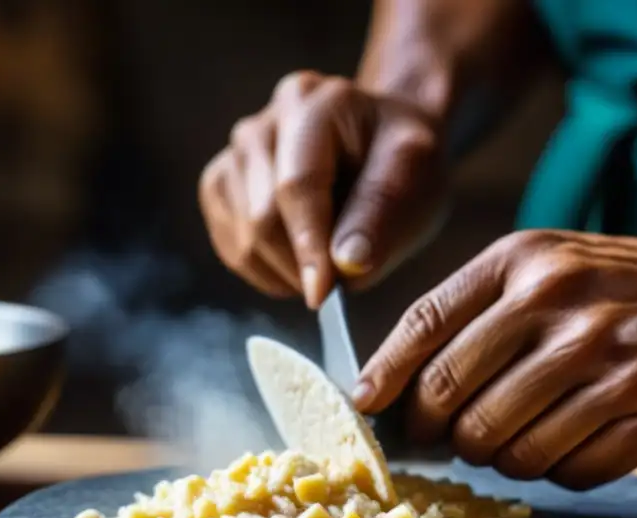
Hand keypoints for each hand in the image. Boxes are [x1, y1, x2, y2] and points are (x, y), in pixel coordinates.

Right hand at [198, 70, 447, 308]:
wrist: (383, 147)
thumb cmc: (403, 158)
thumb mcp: (416, 174)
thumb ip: (381, 213)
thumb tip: (347, 264)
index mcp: (313, 104)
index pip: (297, 184)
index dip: (308, 245)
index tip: (323, 294)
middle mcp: (262, 124)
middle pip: (262, 217)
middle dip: (301, 265)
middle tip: (341, 283)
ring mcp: (235, 155)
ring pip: (243, 238)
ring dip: (286, 272)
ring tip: (328, 265)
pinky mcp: (221, 186)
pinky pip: (231, 246)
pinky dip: (266, 271)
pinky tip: (300, 263)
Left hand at [353, 230, 636, 488]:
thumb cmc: (615, 289)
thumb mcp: (542, 265)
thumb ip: (470, 310)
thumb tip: (391, 385)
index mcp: (525, 264)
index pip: (426, 325)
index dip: (384, 375)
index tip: (365, 407)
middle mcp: (564, 309)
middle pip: (455, 401)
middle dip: (438, 433)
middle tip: (450, 436)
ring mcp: (613, 363)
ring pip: (508, 449)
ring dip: (498, 458)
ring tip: (515, 440)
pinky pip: (569, 473)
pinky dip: (555, 471)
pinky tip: (568, 445)